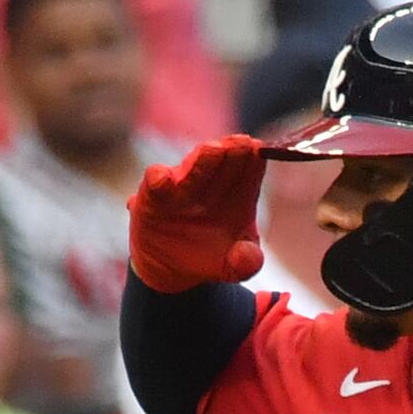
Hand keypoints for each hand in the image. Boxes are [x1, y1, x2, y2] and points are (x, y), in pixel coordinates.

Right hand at [128, 136, 268, 289]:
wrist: (173, 270)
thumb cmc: (210, 257)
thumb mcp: (233, 268)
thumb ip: (246, 262)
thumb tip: (246, 256)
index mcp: (238, 193)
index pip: (249, 170)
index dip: (254, 162)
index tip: (260, 152)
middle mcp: (210, 184)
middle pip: (223, 162)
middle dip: (232, 152)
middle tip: (241, 143)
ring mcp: (181, 188)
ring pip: (192, 169)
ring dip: (202, 160)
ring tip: (212, 150)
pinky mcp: (152, 198)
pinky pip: (155, 183)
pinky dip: (157, 179)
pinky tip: (162, 178)